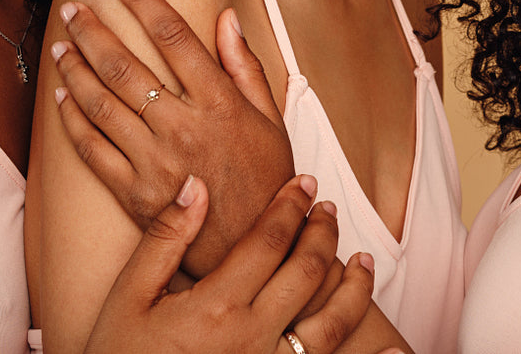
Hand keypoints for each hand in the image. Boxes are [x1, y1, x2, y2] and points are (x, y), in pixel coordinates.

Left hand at [52, 0, 293, 277]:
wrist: (252, 250)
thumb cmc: (267, 181)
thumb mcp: (272, 120)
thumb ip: (245, 67)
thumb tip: (226, 18)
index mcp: (220, 103)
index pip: (175, 36)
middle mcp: (184, 126)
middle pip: (126, 66)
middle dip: (94, 31)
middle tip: (73, 8)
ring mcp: (156, 161)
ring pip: (102, 104)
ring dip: (75, 70)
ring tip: (60, 46)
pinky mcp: (135, 194)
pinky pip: (93, 151)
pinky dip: (74, 120)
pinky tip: (63, 96)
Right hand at [85, 174, 374, 353]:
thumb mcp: (128, 297)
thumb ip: (165, 239)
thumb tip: (195, 184)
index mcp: (215, 306)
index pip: (270, 240)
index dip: (291, 205)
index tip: (305, 183)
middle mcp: (251, 338)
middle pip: (308, 273)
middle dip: (323, 233)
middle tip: (328, 208)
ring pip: (332, 325)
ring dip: (355, 288)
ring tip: (363, 261)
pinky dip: (365, 352)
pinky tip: (392, 346)